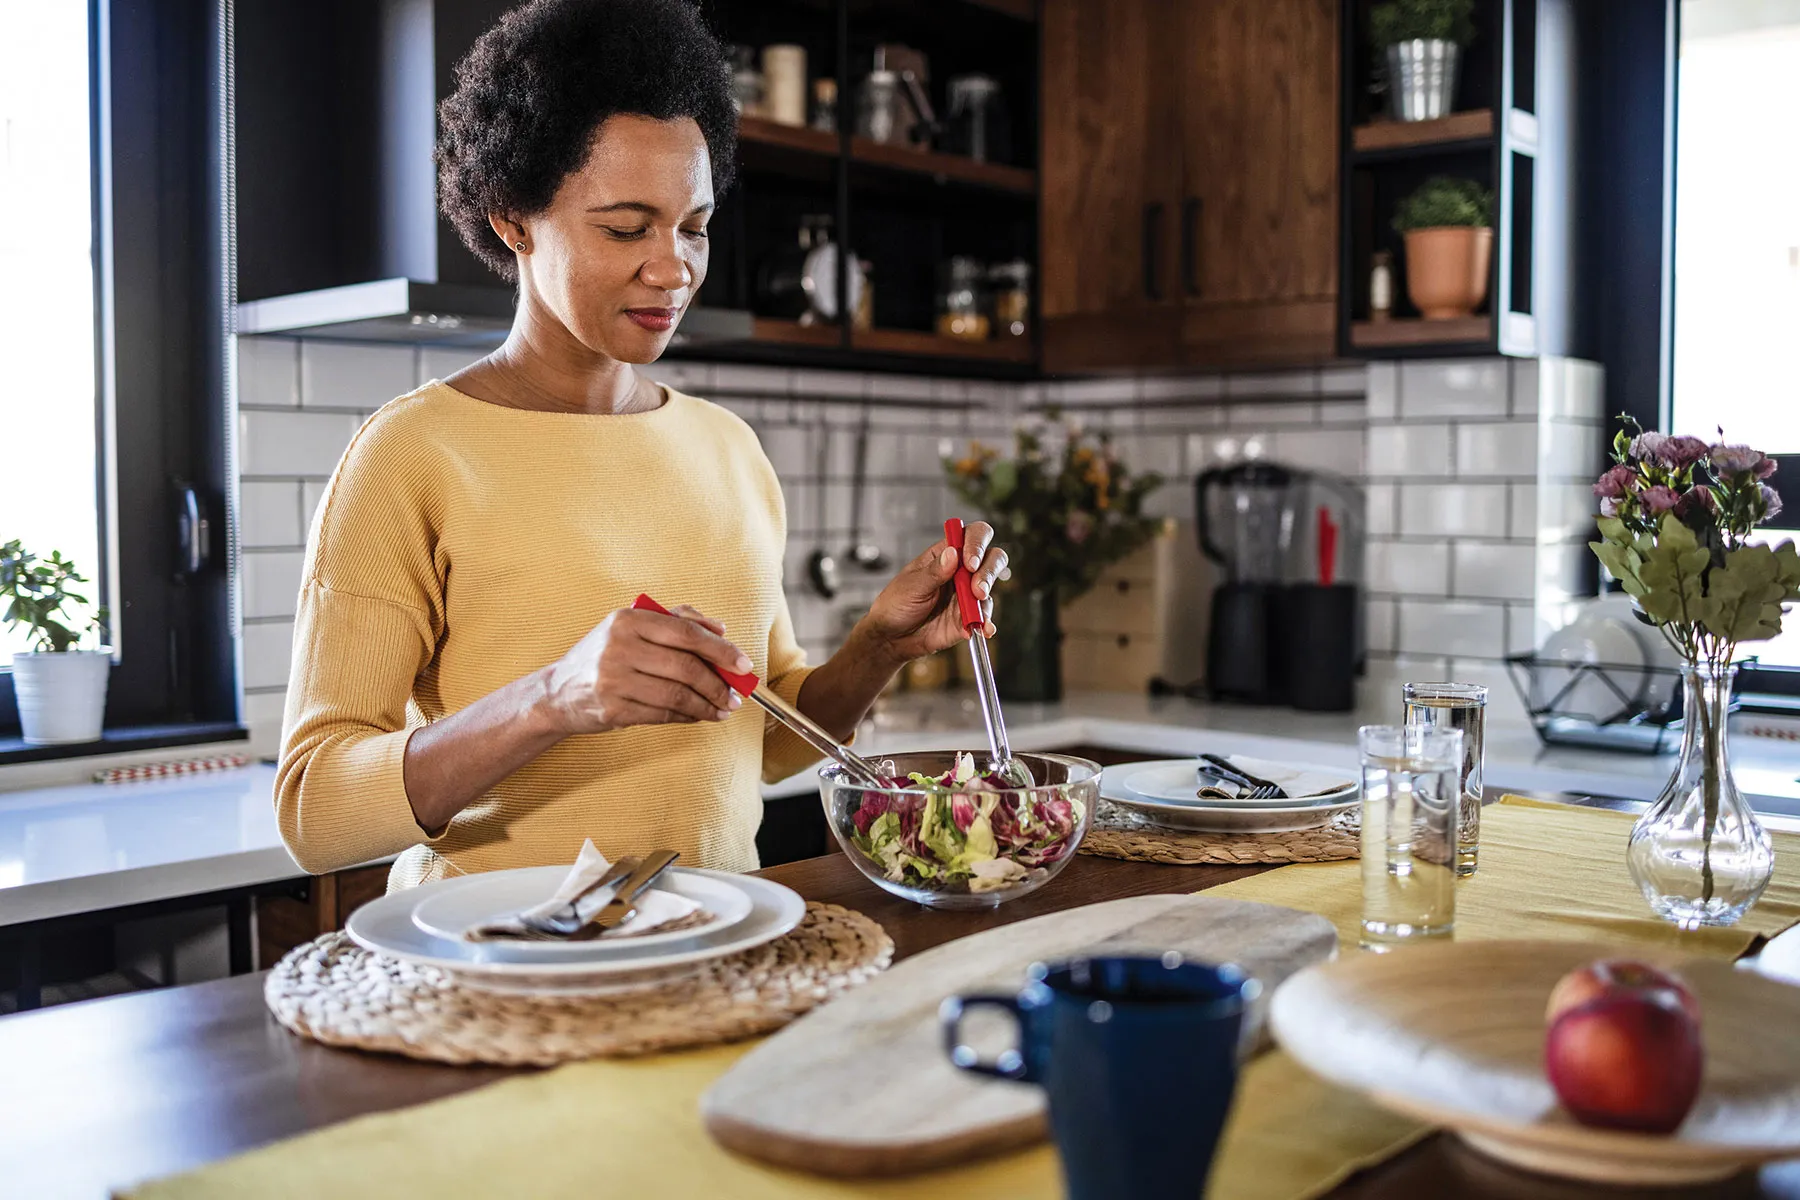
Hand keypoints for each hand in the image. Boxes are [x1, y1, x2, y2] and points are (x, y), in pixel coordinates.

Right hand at [538, 604, 750, 733]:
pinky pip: (662, 714)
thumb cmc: (604, 656)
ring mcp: (613, 679)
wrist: (558, 692)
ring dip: (707, 705)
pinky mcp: (613, 708)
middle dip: (718, 684)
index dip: (720, 649)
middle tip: (736, 695)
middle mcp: (619, 646)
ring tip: (722, 709)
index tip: (743, 664)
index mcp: (627, 619)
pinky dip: (687, 716)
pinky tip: (698, 715)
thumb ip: (675, 620)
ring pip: (677, 695)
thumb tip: (720, 628)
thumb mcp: (631, 627)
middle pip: (685, 667)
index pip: (685, 633)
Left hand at [856, 522, 1010, 665]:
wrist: (892, 637)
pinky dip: (987, 622)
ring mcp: (967, 594)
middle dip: (988, 572)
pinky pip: (985, 616)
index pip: (972, 536)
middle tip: (977, 589)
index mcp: (945, 555)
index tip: (970, 563)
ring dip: (985, 599)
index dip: (977, 544)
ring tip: (974, 614)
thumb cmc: (896, 604)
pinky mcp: (969, 617)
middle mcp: (960, 571)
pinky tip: (983, 628)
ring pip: (990, 587)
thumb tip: (953, 553)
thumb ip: (934, 572)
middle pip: (991, 558)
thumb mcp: (911, 586)